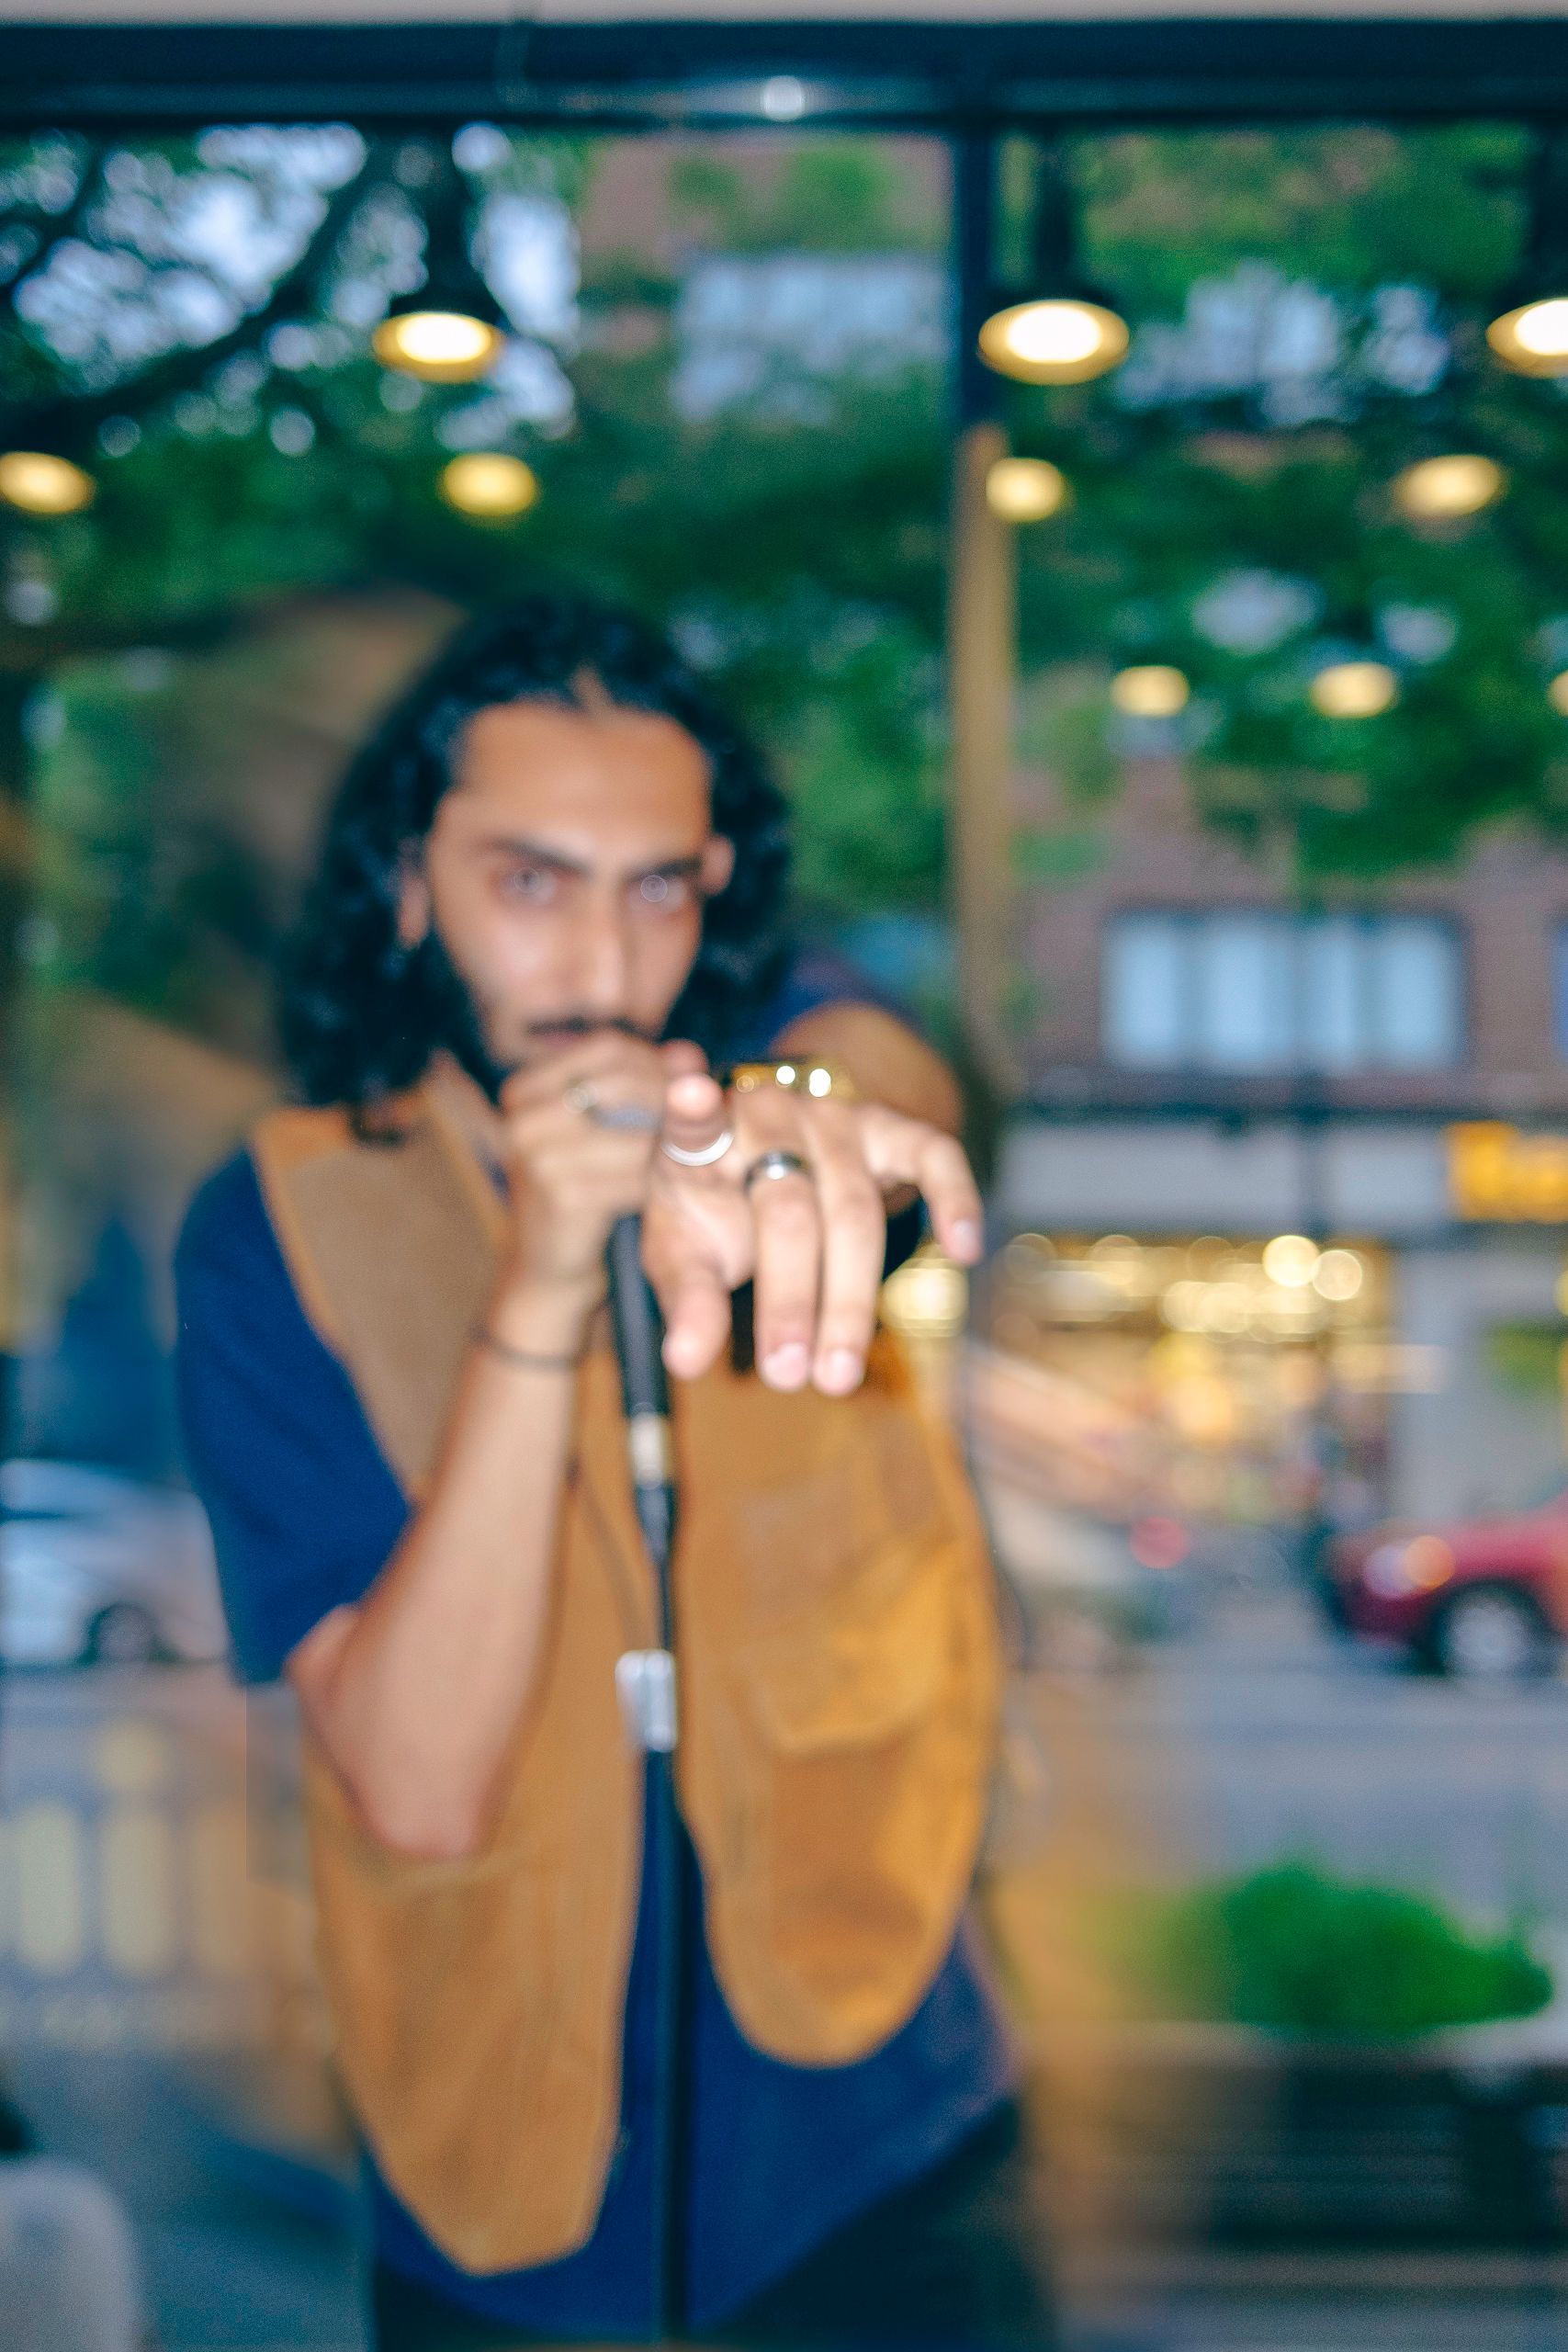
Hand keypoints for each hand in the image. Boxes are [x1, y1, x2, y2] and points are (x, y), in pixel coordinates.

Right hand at [488, 1033, 706, 1334]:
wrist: (550, 1271)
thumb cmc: (587, 1189)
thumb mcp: (609, 1129)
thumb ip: (646, 1084)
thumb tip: (689, 1054)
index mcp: (526, 1088)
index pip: (608, 1048)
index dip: (657, 1062)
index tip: (687, 1086)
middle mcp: (523, 1116)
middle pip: (624, 1082)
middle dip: (673, 1100)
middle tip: (704, 1121)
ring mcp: (537, 1156)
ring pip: (638, 1130)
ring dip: (675, 1142)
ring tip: (696, 1153)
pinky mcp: (562, 1196)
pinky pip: (638, 1175)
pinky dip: (664, 1180)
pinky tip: (675, 1187)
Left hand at [641, 1069, 982, 1395]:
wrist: (770, 1162)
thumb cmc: (719, 1214)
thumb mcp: (685, 1253)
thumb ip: (687, 1297)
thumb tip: (685, 1359)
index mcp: (703, 1139)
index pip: (691, 1123)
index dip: (692, 1109)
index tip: (690, 1095)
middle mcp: (769, 1114)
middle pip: (787, 1210)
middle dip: (789, 1300)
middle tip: (786, 1376)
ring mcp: (834, 1119)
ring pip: (853, 1209)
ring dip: (849, 1299)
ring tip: (836, 1375)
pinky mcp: (891, 1129)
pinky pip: (933, 1156)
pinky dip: (953, 1199)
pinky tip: (964, 1249)